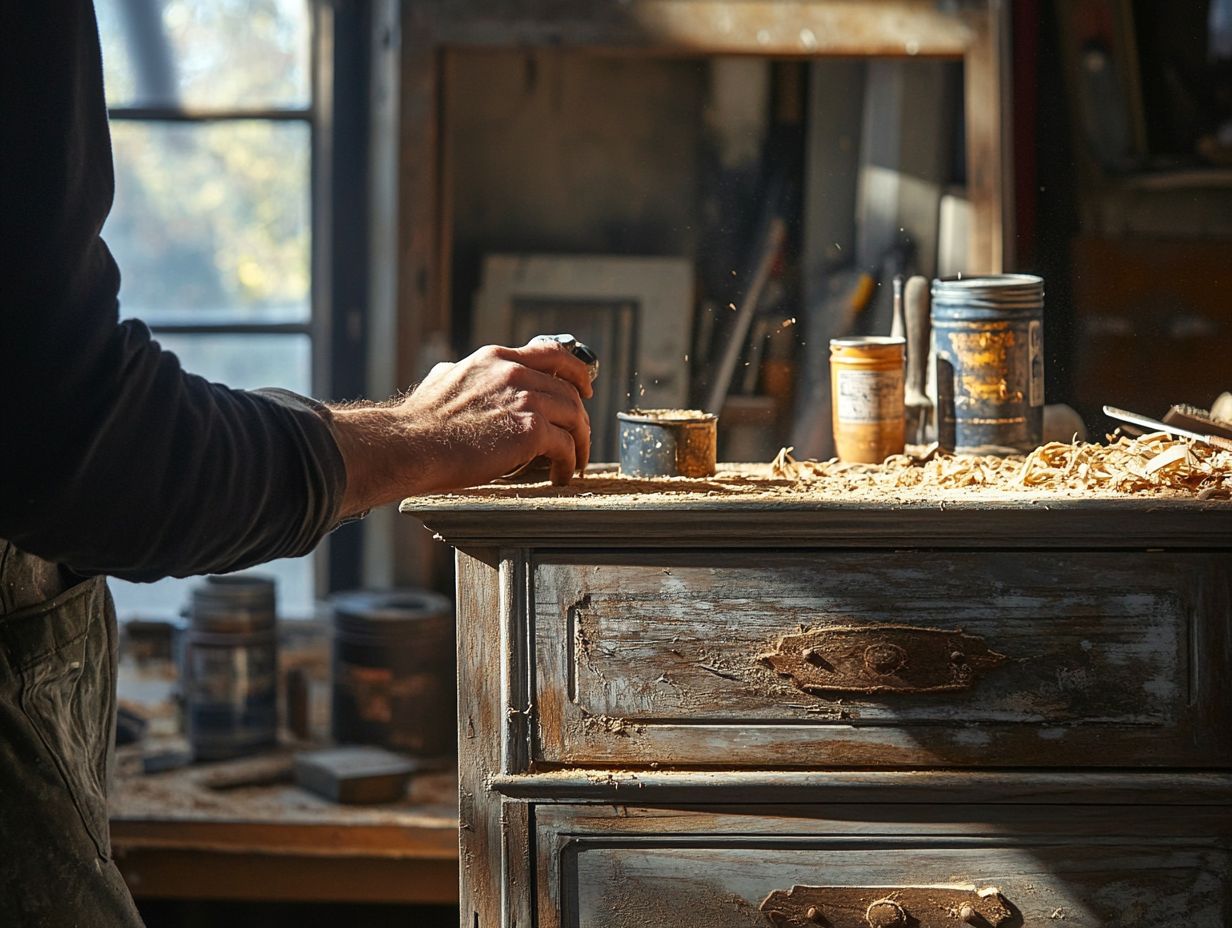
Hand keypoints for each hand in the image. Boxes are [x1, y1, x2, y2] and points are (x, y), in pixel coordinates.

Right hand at [330, 339, 592, 515]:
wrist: (410, 444)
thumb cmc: (418, 422)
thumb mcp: (441, 379)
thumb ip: (459, 373)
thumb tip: (455, 372)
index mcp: (496, 359)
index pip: (552, 355)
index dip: (575, 373)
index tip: (584, 390)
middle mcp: (515, 373)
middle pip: (569, 390)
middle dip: (580, 417)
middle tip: (580, 438)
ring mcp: (525, 400)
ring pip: (575, 417)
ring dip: (581, 443)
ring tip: (575, 463)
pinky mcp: (530, 430)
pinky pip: (566, 446)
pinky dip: (569, 463)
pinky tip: (561, 476)